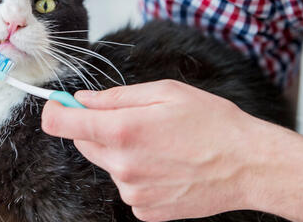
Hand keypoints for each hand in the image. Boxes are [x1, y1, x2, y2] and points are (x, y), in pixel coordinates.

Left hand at [41, 80, 302, 220]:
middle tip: (132, 119)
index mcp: (122, 130)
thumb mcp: (165, 93)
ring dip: (120, 151)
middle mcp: (121, 165)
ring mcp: (132, 191)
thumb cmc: (212, 123)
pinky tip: (164, 165)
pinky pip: (126, 185)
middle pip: (84, 142)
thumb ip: (115, 96)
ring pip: (107, 163)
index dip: (55, 111)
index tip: (59, 104)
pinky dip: (136, 172)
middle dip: (97, 128)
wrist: (247, 165)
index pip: (61, 123)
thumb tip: (82, 99)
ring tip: (159, 143)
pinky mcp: (144, 209)